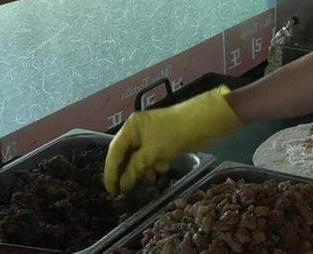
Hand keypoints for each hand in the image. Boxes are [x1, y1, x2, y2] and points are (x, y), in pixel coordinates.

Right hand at [104, 86, 241, 193]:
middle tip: (128, 189)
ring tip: (151, 177)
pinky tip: (163, 168)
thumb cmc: (173, 134)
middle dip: (129, 171)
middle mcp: (138, 129)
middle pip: (127, 155)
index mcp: (130, 127)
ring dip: (144, 169)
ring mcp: (151, 134)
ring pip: (141, 157)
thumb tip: (123, 184)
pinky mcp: (163, 140)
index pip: (114, 152)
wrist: (202, 122)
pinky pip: (152, 155)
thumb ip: (135, 168)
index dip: (111, 172)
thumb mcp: (151, 153)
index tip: (111, 190)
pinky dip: (155, 163)